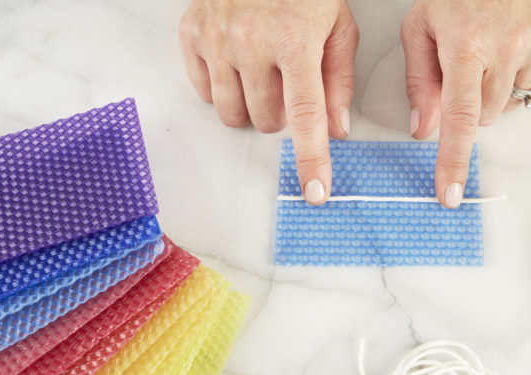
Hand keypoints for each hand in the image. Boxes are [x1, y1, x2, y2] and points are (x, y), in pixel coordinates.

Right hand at [179, 0, 358, 204]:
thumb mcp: (337, 27)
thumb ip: (339, 81)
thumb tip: (337, 130)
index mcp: (296, 41)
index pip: (306, 116)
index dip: (311, 159)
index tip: (315, 191)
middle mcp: (251, 43)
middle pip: (266, 121)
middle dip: (280, 114)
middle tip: (285, 84)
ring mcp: (217, 39)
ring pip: (232, 114)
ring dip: (250, 106)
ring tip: (260, 74)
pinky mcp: (192, 33)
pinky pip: (202, 91)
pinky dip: (220, 87)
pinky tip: (234, 63)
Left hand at [401, 0, 530, 206]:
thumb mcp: (422, 26)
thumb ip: (420, 81)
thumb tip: (423, 131)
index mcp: (466, 43)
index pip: (459, 117)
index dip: (453, 160)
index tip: (450, 195)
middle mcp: (508, 46)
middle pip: (486, 117)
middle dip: (471, 104)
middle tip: (467, 68)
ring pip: (512, 103)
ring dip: (498, 87)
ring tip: (494, 46)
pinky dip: (522, 71)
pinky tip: (516, 42)